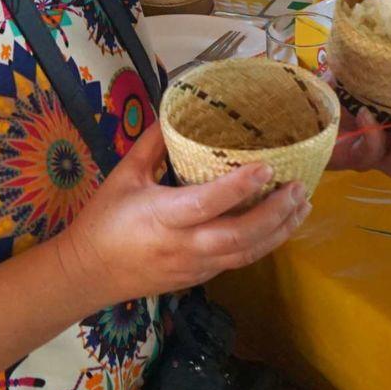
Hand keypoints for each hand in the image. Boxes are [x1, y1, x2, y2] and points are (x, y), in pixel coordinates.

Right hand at [55, 128, 309, 307]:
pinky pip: (237, 262)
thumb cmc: (104, 220)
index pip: (208, 203)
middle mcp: (184, 245)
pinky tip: (279, 226)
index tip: (267, 168)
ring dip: (278, 231)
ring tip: (301, 206)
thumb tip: (177, 112)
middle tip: (299, 188)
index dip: (240, 187)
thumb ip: (152, 144)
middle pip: (240, 236)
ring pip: (246, 254)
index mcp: (162, 216)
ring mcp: (195, 266)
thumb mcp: (123, 175)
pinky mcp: (199, 277)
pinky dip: (263, 244)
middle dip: (274, 214)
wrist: (89, 273)